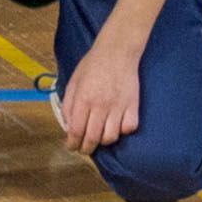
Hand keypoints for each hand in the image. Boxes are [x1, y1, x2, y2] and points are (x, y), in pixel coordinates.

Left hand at [58, 32, 145, 151]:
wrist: (117, 52)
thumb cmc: (92, 65)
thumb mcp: (73, 81)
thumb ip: (69, 104)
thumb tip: (68, 125)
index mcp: (84, 98)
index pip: (76, 129)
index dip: (72, 142)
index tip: (71, 146)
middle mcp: (101, 105)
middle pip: (93, 137)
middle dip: (86, 148)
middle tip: (84, 149)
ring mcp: (119, 107)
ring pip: (111, 137)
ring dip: (103, 141)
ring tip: (98, 138)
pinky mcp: (133, 106)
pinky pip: (129, 128)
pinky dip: (123, 131)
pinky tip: (117, 126)